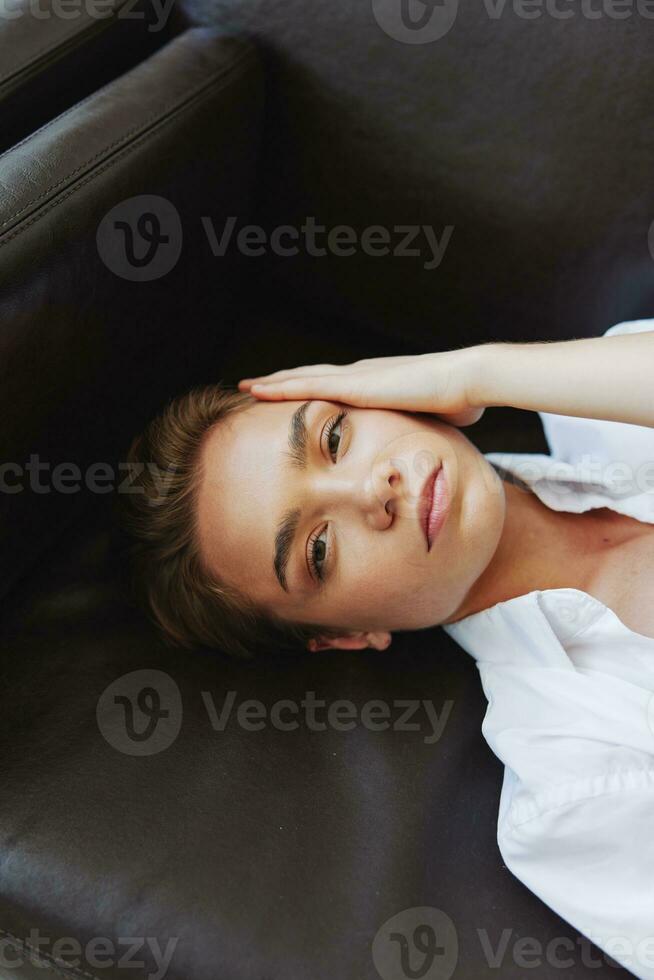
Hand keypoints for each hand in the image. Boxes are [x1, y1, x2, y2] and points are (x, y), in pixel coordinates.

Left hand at [238, 349, 485, 426]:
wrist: (467, 382)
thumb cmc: (459, 401)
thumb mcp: (433, 421)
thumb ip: (423, 429)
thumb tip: (430, 450)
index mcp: (379, 382)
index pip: (337, 384)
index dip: (313, 387)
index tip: (295, 394)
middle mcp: (361, 373)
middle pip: (313, 375)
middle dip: (285, 381)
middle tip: (257, 386)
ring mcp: (356, 376)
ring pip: (302, 377)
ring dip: (273, 383)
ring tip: (247, 386)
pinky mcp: (353, 384)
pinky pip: (306, 385)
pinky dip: (280, 387)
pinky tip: (258, 390)